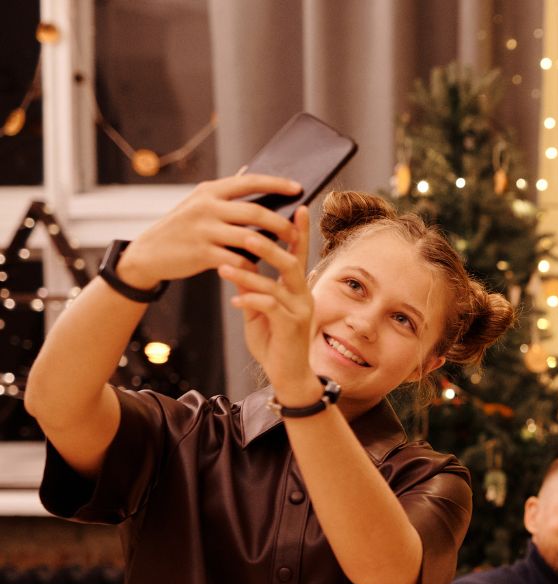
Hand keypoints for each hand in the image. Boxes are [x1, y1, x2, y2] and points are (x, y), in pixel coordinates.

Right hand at [119, 174, 300, 289]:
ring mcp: (203, 230)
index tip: (298, 188)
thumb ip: (223, 193)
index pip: (249, 181)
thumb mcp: (198, 204)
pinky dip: (252, 265)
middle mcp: (206, 207)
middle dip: (281, 223)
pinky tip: (262, 269)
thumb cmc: (183, 228)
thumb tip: (250, 172)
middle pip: (255, 212)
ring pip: (250, 237)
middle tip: (297, 232)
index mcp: (209, 191)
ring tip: (287, 252)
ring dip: (273, 247)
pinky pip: (237, 259)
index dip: (276, 184)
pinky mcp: (201, 253)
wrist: (148, 253)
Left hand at [218, 206, 318, 402]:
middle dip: (268, 246)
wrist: (287, 375)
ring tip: (226, 265)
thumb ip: (254, 287)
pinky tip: (235, 300)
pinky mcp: (290, 327)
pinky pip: (270, 307)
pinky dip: (251, 301)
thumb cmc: (273, 340)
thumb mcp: (260, 309)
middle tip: (245, 232)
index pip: (298, 253)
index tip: (296, 206)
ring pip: (277, 284)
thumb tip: (237, 263)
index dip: (297, 230)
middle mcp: (303, 295)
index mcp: (297, 287)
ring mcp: (299, 311)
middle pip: (290, 262)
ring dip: (250, 273)